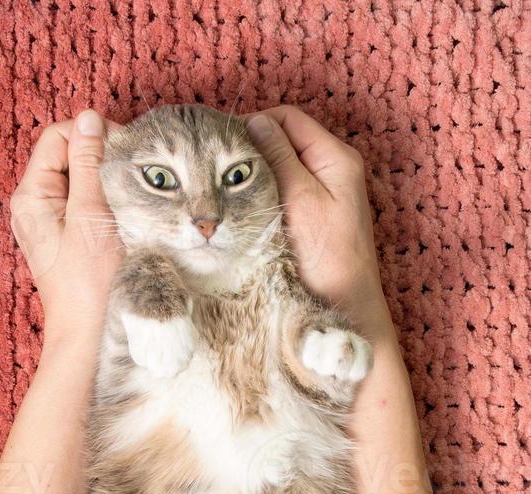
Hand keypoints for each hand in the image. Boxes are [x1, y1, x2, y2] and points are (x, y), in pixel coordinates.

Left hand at [10, 109, 121, 345]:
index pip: (57, 136)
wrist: (88, 337)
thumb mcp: (91, 215)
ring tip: (128, 199)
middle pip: (68, 156)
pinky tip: (122, 218)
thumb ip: (89, 164)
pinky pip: (84, 205)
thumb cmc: (90, 284)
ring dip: (106, 182)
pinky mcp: (67, 239)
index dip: (90, 135)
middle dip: (100, 159)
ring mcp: (50, 223)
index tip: (123, 152)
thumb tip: (89, 118)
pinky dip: (105, 203)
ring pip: (80, 180)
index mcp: (31, 195)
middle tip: (131, 177)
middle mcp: (34, 206)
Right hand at [246, 106, 393, 345]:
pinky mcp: (313, 213)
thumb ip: (280, 157)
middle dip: (255, 147)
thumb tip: (256, 122)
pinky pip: (285, 188)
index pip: (289, 119)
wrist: (344, 302)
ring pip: (282, 164)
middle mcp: (332, 168)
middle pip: (286, 139)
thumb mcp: (301, 198)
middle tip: (222, 166)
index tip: (224, 144)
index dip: (256, 124)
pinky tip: (247, 203)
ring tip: (230, 185)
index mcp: (336, 157)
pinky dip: (265, 190)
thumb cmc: (326, 254)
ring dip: (258, 171)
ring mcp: (324, 191)